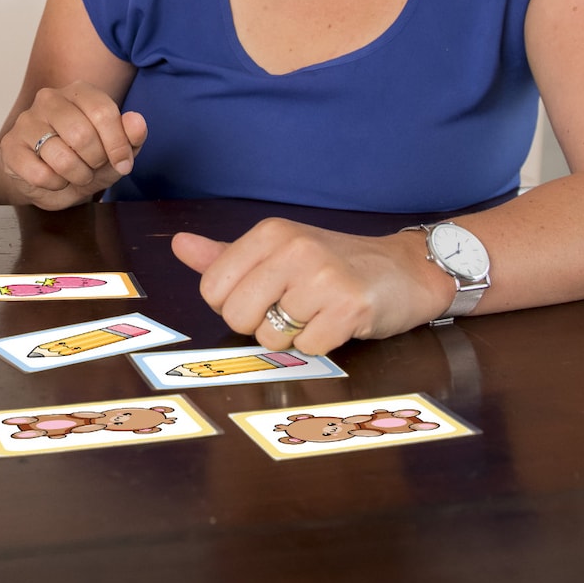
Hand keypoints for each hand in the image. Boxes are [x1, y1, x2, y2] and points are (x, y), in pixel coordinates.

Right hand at [0, 81, 146, 209]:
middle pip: (81, 135)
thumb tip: (136, 121)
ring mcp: (27, 121)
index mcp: (79, 92)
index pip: (103, 112)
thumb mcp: (116, 151)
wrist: (49, 180)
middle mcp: (49, 99)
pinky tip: (54, 179)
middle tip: (93, 167)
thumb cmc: (85, 158)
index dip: (118, 145)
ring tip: (76, 174)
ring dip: (76, 176)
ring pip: (60, 157)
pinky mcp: (11, 147)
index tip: (123, 163)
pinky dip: (54, 184)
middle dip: (95, 162)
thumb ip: (132, 136)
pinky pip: (40, 174)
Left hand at [171, 220, 449, 354]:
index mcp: (269, 233)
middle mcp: (293, 249)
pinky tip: (338, 323)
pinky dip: (321, 345)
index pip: (212, 289)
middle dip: (260, 325)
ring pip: (271, 337)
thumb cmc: (333, 264)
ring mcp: (322, 276)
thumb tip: (179, 244)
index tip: (262, 297)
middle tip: (293, 309)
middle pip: (236, 317)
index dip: (232, 305)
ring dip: (293, 337)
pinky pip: (308, 349)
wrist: (405, 270)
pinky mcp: (349, 306)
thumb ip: (225, 255)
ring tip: (318, 313)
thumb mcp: (276, 252)